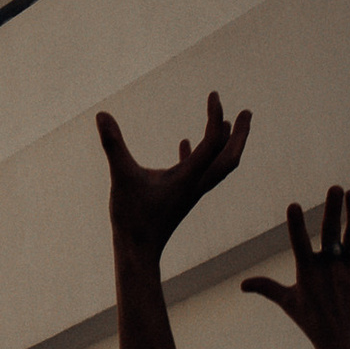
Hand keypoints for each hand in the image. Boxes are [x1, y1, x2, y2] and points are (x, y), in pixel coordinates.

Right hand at [98, 90, 249, 258]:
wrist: (138, 253)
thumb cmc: (132, 218)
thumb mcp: (121, 177)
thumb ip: (113, 145)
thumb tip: (101, 114)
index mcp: (189, 178)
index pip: (212, 143)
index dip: (216, 117)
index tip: (215, 96)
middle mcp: (196, 185)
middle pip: (229, 159)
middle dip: (240, 135)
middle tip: (248, 112)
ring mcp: (189, 192)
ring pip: (216, 166)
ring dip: (225, 144)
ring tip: (227, 123)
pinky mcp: (179, 196)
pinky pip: (196, 172)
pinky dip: (197, 153)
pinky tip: (185, 142)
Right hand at [243, 187, 349, 348]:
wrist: (344, 345)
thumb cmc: (313, 324)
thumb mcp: (288, 303)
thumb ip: (267, 287)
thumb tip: (242, 285)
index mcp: (308, 271)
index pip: (299, 242)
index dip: (296, 224)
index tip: (294, 205)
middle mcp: (330, 268)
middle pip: (331, 232)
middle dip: (333, 208)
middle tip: (336, 187)